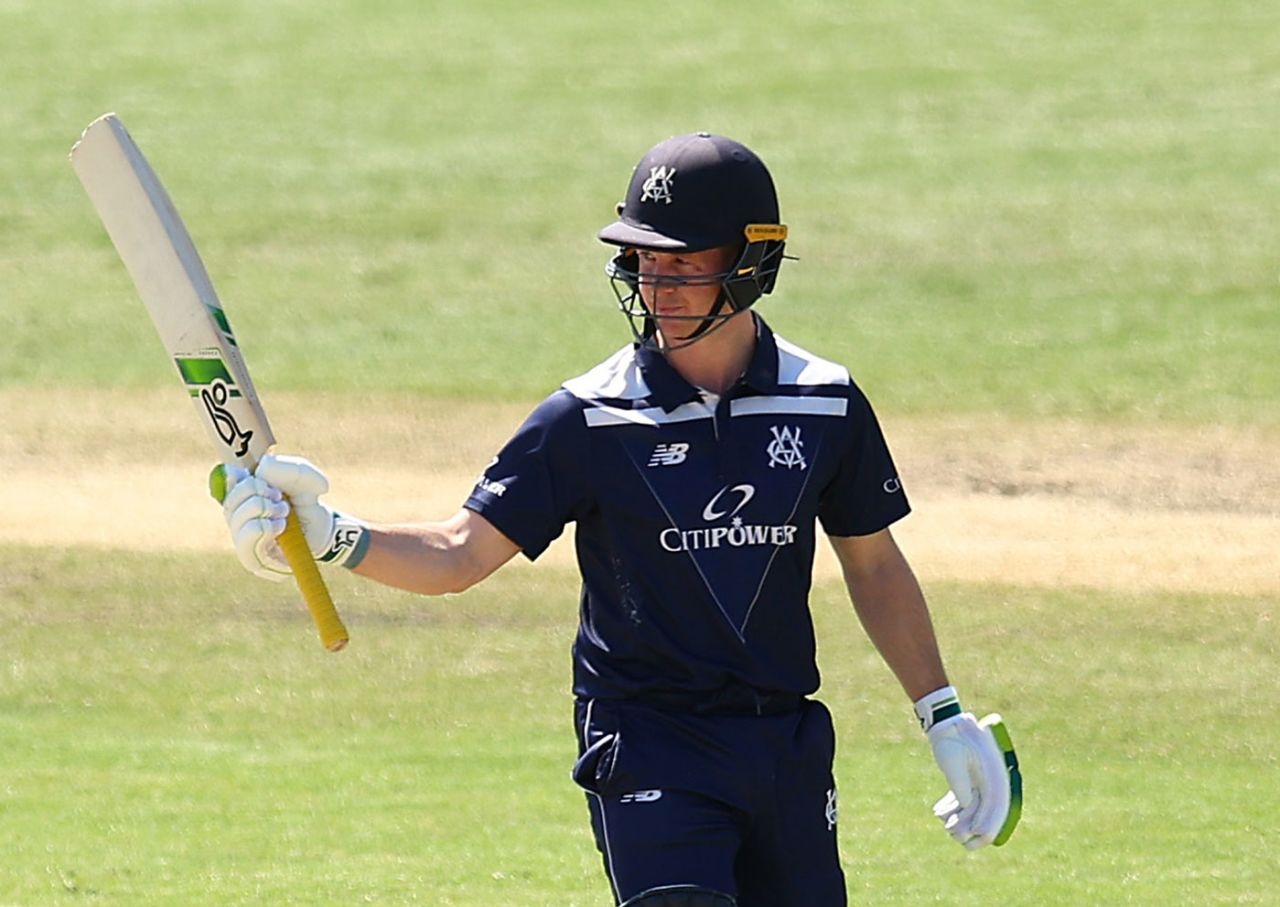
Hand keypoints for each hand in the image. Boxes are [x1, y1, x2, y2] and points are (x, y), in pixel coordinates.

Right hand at [213, 454, 367, 579]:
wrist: (322, 529)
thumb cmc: (306, 501)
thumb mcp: (304, 478)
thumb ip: (289, 468)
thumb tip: (264, 466)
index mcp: (240, 494)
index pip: (223, 482)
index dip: (235, 478)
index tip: (260, 477)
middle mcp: (236, 517)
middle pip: (230, 502)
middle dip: (256, 493)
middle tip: (280, 497)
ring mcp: (242, 540)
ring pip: (236, 521)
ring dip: (262, 510)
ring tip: (283, 512)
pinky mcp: (253, 561)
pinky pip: (245, 543)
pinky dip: (262, 529)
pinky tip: (280, 526)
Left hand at [915, 687, 1021, 848]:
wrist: (947, 722)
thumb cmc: (950, 739)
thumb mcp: (953, 762)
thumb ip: (961, 786)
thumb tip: (966, 807)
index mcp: (995, 774)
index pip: (998, 806)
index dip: (990, 824)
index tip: (979, 836)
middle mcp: (992, 779)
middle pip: (988, 811)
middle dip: (972, 827)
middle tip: (954, 835)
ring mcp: (981, 780)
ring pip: (975, 808)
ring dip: (960, 819)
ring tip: (943, 821)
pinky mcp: (970, 779)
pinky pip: (965, 799)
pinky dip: (953, 807)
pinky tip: (938, 811)